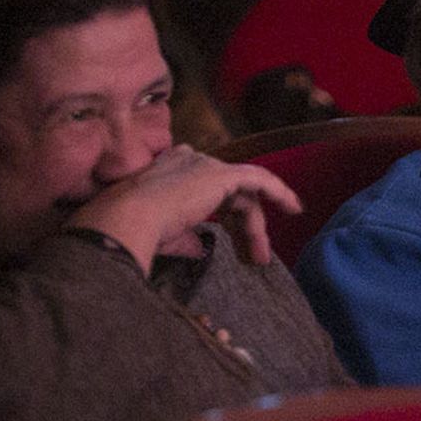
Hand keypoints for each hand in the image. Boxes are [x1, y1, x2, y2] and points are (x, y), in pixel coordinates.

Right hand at [66, 145, 301, 271]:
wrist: (126, 219)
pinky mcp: (222, 175)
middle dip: (245, 228)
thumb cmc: (134, 231)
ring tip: (261, 256)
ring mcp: (207, 166)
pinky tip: (294, 207)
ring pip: (245, 195)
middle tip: (255, 258)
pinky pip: (260, 180)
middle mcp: (191, 162)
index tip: (237, 244)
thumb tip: (200, 248)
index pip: (211, 194)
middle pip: (232, 196)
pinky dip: (279, 192)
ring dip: (256, 227)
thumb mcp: (163, 236)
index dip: (228, 219)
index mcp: (172, 171)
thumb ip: (186, 238)